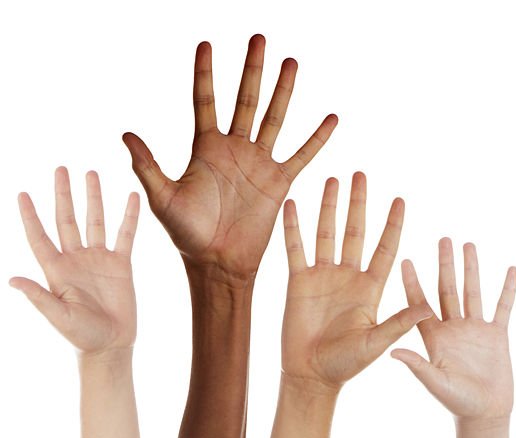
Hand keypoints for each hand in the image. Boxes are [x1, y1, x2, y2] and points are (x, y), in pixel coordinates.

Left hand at [10, 167, 138, 356]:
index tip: (22, 194)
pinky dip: (128, 217)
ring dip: (92, 198)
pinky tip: (131, 198)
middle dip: (63, 195)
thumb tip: (12, 280)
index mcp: (56, 269)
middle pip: (66, 219)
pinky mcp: (121, 264)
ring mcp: (99, 259)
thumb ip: (38, 296)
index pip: (39, 236)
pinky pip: (125, 236)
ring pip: (94, 221)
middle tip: (60, 170)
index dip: (30, 216)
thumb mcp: (57, 316)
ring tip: (91, 173)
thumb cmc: (81, 335)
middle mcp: (75, 259)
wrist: (111, 344)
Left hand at [123, 35, 336, 280]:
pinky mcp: (279, 182)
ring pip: (273, 118)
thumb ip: (148, 166)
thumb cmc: (187, 234)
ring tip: (291, 63)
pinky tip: (330, 118)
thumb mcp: (162, 198)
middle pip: (244, 99)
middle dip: (252, 69)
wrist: (218, 262)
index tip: (206, 44)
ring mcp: (258, 163)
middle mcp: (234, 149)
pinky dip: (317, 138)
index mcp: (205, 148)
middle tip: (258, 38)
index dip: (204, 73)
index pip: (204, 100)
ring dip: (283, 91)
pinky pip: (302, 155)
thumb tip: (126, 134)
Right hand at [280, 174, 429, 390]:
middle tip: (362, 175)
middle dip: (360, 204)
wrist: (312, 375)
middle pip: (357, 232)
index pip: (386, 249)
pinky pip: (296, 249)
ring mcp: (324, 277)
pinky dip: (294, 227)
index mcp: (372, 288)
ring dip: (330, 208)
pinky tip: (294, 203)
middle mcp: (349, 276)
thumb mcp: (377, 341)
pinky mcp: (299, 282)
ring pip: (328, 233)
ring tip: (335, 179)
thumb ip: (399, 322)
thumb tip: (428, 307)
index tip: (401, 200)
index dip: (393, 225)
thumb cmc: (348, 364)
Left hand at [391, 238, 515, 419]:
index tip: (404, 259)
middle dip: (445, 264)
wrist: (485, 414)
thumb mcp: (434, 383)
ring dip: (471, 269)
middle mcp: (453, 328)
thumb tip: (392, 351)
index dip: (412, 282)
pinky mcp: (497, 335)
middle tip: (443, 239)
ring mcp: (475, 330)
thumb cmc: (456, 402)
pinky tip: (509, 269)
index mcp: (435, 338)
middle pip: (447, 289)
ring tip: (469, 244)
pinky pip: (502, 307)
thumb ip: (417, 365)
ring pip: (472, 292)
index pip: (420, 304)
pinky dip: (506, 289)